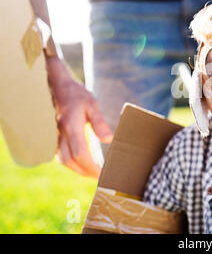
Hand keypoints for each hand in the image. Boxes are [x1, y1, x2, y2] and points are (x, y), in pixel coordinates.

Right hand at [46, 56, 112, 177]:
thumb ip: (99, 122)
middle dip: (84, 172)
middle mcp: (60, 134)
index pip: (80, 154)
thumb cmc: (76, 94)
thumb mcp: (92, 104)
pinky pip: (60, 154)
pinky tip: (81, 162)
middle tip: (98, 177)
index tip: (102, 172)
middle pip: (70, 161)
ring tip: (92, 172)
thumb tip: (108, 140)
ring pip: (63, 160)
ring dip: (77, 169)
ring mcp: (54, 136)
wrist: (56, 85)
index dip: (91, 167)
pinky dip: (71, 161)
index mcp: (71, 126)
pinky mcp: (53, 136)